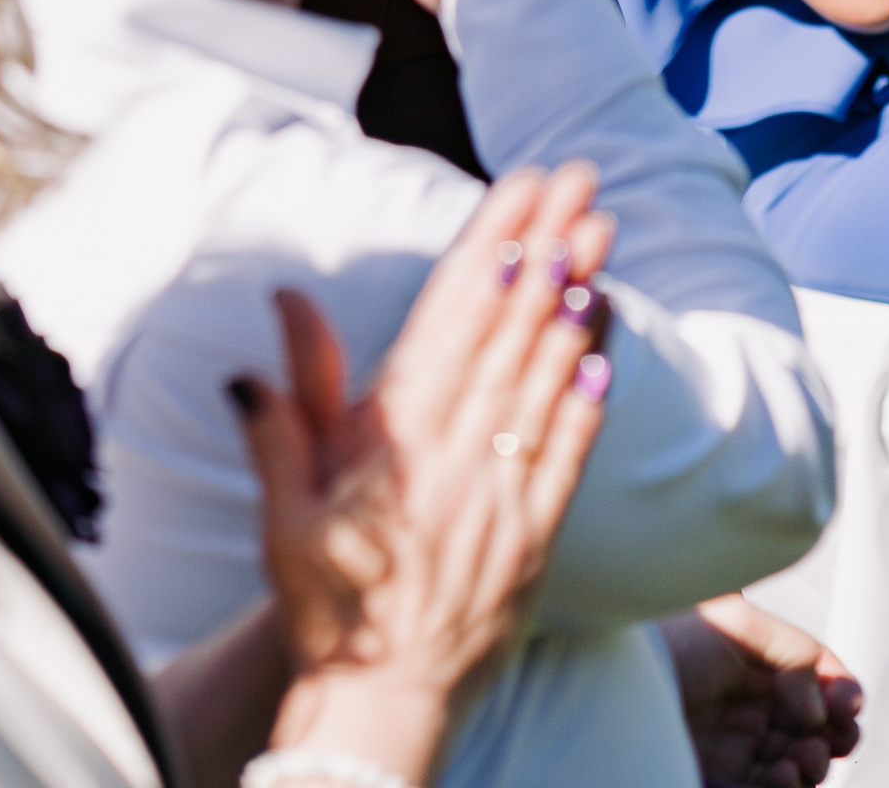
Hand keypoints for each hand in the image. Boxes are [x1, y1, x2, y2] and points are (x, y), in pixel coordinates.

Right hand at [234, 165, 615, 781]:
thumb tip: (283, 304)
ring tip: (600, 236)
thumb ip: (285, 408)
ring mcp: (499, 499)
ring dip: (574, 302)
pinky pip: (568, 454)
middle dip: (544, 250)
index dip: (487, 250)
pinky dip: (588, 394)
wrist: (377, 705)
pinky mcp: (534, 541)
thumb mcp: (285, 508)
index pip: (448, 323)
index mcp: (390, 443)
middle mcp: (450, 460)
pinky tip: (605, 341)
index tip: (517, 193)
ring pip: (544, 381)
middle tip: (579, 182)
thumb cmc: (326, 599)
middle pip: (507, 334)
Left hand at [664, 596, 864, 782]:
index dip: (841, 700)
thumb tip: (822, 704)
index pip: (816, 693)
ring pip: (793, 774)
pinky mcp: (714, 783)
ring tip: (801, 760)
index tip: (847, 705)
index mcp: (759, 674)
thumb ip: (795, 649)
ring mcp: (732, 755)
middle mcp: (749, 716)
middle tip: (832, 738)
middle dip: (834, 741)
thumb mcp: (739, 624)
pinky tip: (780, 777)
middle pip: (813, 739)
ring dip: (810, 770)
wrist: (613, 672)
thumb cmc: (672, 638)